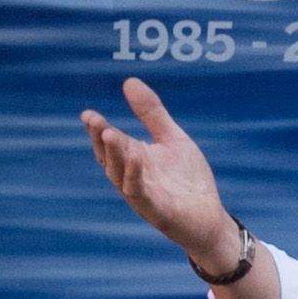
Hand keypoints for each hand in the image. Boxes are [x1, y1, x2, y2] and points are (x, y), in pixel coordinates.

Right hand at [82, 79, 242, 270]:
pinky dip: (134, 176)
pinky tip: (136, 157)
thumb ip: (152, 114)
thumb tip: (129, 81)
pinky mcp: (157, 211)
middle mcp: (132, 177)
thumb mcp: (172, 139)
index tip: (87, 114)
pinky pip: (140, 193)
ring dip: (115, 155)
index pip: (110, 143)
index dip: (97, 129)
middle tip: (94, 120)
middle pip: (110, 158)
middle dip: (101, 140)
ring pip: (120, 175)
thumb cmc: (188, 180)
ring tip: (110, 134)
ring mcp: (143, 195)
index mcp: (134, 159)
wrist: (210, 218)